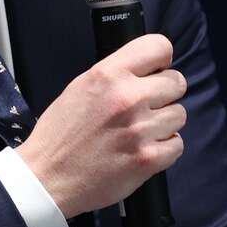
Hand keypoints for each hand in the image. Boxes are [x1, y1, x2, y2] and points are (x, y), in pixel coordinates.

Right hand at [17, 33, 186, 218]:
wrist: (47, 179)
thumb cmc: (60, 135)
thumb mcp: (80, 87)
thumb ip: (115, 75)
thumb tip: (147, 70)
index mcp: (108, 74)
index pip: (159, 47)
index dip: (161, 60)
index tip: (157, 71)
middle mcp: (127, 97)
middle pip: (177, 82)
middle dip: (164, 95)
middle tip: (145, 108)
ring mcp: (140, 129)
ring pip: (179, 114)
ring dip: (164, 124)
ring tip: (140, 132)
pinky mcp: (148, 159)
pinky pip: (177, 144)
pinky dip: (164, 149)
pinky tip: (143, 150)